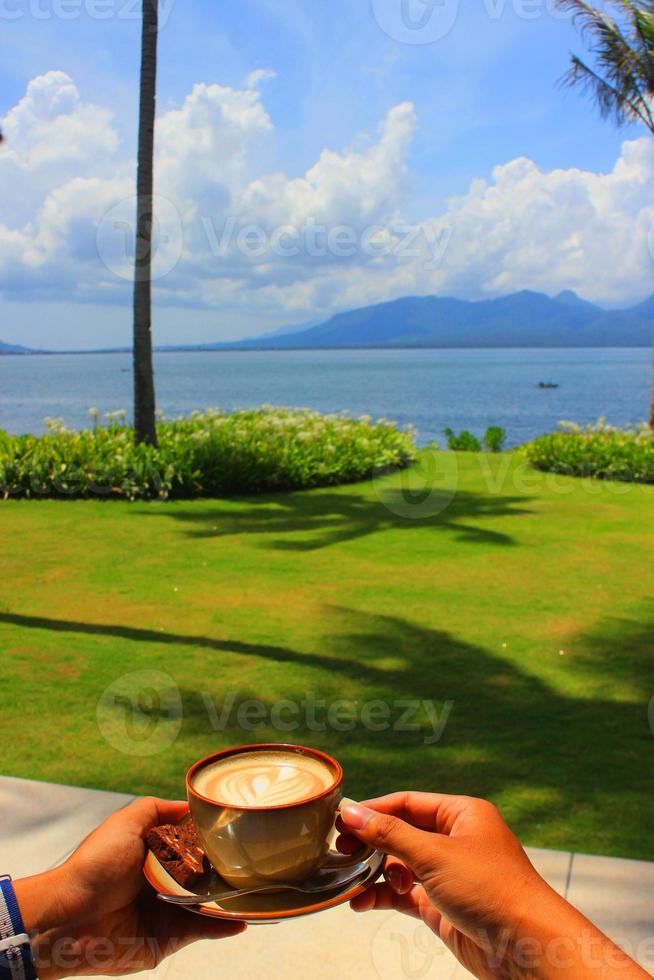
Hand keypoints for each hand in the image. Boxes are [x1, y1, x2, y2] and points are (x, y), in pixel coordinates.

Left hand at [14, 798, 245, 978]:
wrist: (70, 917)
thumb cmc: (94, 866)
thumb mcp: (124, 822)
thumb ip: (156, 809)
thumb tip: (189, 805)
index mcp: (153, 856)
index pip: (191, 846)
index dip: (211, 839)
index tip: (238, 829)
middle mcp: (163, 882)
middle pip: (203, 875)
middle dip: (227, 869)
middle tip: (254, 860)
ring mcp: (167, 911)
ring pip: (207, 903)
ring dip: (230, 898)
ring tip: (258, 888)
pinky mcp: (168, 938)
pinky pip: (201, 930)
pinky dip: (223, 926)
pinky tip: (244, 917)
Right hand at [339, 793, 647, 979]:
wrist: (527, 947)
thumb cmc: (491, 889)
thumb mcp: (435, 855)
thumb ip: (390, 834)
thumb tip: (352, 812)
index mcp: (462, 814)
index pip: (409, 803)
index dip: (375, 809)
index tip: (342, 818)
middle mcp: (456, 840)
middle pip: (403, 832)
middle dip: (372, 842)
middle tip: (340, 849)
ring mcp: (449, 874)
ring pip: (401, 865)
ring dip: (375, 872)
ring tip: (350, 878)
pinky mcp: (443, 905)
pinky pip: (405, 894)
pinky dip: (383, 895)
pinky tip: (361, 902)